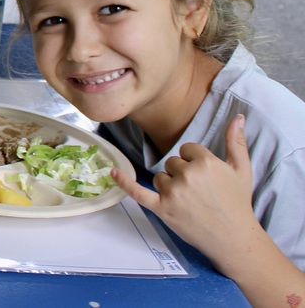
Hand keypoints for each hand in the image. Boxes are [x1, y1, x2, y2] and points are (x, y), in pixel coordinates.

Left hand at [111, 115, 260, 260]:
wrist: (235, 239)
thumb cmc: (238, 203)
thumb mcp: (242, 170)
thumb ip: (236, 141)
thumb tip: (239, 116)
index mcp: (205, 162)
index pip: (187, 149)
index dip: (195, 161)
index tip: (207, 177)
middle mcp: (187, 175)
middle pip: (172, 162)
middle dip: (183, 174)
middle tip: (200, 192)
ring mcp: (173, 192)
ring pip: (160, 176)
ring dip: (170, 186)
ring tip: (191, 201)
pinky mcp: (162, 208)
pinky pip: (137, 192)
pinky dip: (124, 183)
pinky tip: (113, 172)